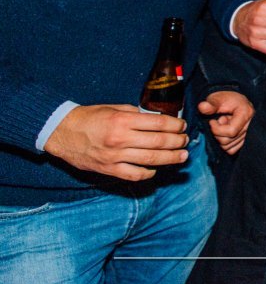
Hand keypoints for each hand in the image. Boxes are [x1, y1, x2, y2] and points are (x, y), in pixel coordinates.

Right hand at [42, 104, 188, 180]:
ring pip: (150, 160)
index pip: (159, 123)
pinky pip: (134, 175)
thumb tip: (158, 120)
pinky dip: (148, 173)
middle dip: (177, 142)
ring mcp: (114, 156)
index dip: (175, 125)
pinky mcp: (108, 169)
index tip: (183, 126)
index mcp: (123, 120)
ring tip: (182, 156)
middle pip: (158, 142)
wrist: (61, 132)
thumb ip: (136, 114)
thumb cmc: (89, 117)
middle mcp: (120, 139)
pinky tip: (156, 169)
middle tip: (185, 141)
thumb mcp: (114, 108)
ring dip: (170, 158)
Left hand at [198, 91, 254, 155]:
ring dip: (220, 139)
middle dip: (217, 134)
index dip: (217, 129)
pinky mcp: (245, 140)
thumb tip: (202, 107)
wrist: (231, 101)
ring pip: (229, 147)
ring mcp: (249, 134)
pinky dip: (224, 145)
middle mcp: (251, 125)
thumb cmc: (224, 99)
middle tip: (216, 123)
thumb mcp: (216, 98)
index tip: (212, 121)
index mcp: (246, 113)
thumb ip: (210, 104)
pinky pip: (232, 150)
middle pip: (228, 140)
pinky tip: (224, 134)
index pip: (231, 131)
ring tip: (222, 127)